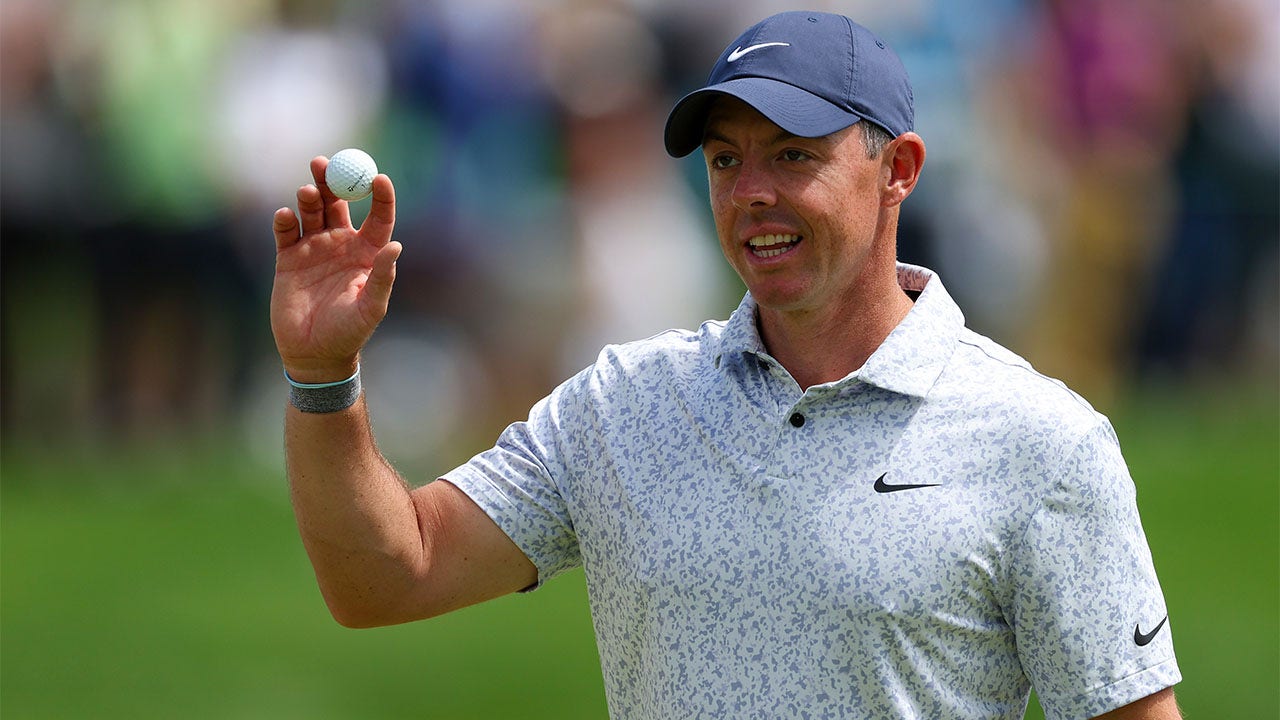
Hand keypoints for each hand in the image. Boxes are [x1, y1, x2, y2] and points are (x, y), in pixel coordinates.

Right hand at [270, 156, 401, 382]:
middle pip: (339, 202)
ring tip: (308, 192)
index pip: (377, 216)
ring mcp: (315, 248)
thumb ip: (382, 277)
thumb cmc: (349, 332)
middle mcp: (342, 243)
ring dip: (309, 196)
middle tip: (325, 163)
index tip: (378, 177)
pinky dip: (284, 220)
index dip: (379, 195)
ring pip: (311, 211)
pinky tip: (285, 217)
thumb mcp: (371, 307)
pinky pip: (286, 231)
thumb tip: (396, 247)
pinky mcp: (288, 258)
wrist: (313, 353)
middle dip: (333, 180)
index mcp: (367, 252)